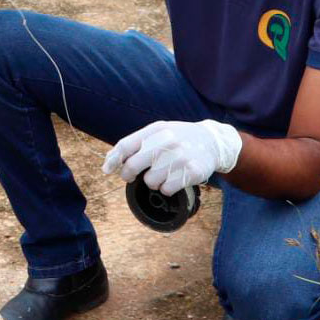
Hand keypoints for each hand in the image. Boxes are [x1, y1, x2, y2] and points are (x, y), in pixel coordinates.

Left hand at [102, 120, 242, 195]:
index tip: (107, 170)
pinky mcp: (192, 172)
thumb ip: (134, 144)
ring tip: (162, 173)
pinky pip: (166, 189)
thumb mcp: (158, 132)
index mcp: (156, 129)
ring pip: (150, 181)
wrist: (212, 141)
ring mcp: (181, 157)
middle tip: (131, 176)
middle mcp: (168, 141)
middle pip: (133, 166)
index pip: (126, 145)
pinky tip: (173, 179)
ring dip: (152, 181)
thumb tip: (108, 163)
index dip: (114, 160)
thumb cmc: (178, 138)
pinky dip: (166, 188)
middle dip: (128, 174)